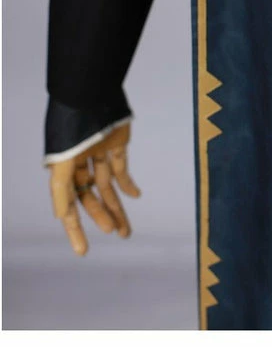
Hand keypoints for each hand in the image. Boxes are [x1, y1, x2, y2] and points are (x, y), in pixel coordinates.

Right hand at [48, 123, 140, 254]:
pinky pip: (121, 170)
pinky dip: (128, 184)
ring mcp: (98, 155)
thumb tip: (61, 216)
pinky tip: (135, 196)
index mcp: (62, 171)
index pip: (69, 206)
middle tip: (116, 232)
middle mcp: (79, 165)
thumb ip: (60, 189)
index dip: (75, 229)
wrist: (92, 96)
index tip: (83, 251)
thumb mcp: (62, 162)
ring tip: (125, 231)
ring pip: (108, 188)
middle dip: (103, 216)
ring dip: (117, 207)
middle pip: (91, 199)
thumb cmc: (73, 128)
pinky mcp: (116, 146)